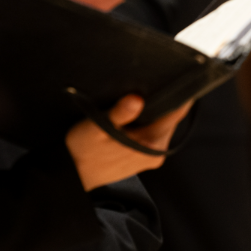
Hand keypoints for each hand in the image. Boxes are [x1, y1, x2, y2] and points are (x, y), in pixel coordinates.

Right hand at [65, 94, 192, 189]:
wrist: (72, 175)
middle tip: (147, 82)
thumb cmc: (83, 152)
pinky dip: (143, 121)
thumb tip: (136, 99)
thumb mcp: (97, 127)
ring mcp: (150, 155)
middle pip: (169, 117)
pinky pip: (149, 131)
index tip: (176, 74)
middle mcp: (156, 152)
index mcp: (151, 145)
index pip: (175, 113)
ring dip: (151, 110)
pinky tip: (130, 115)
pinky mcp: (142, 155)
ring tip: (136, 97)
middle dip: (161, 100)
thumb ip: (119, 113)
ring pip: (159, 123)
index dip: (178, 93)